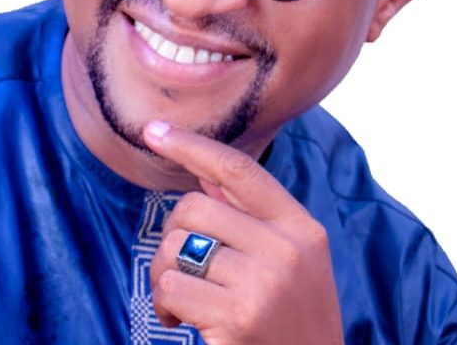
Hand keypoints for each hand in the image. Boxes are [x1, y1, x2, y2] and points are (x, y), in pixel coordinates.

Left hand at [144, 121, 343, 344]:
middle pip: (194, 208)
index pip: (240, 170)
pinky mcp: (239, 317)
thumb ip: (255, 221)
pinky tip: (180, 322)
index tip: (154, 131)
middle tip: (179, 271)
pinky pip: (171, 287)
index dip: (193, 146)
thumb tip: (207, 179)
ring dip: (163, 276)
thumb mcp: (294, 265)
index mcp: (302, 228)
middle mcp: (287, 249)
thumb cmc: (294, 324)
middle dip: (171, 238)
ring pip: (175, 248)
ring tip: (181, 303)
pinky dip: (164, 305)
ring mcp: (264, 282)